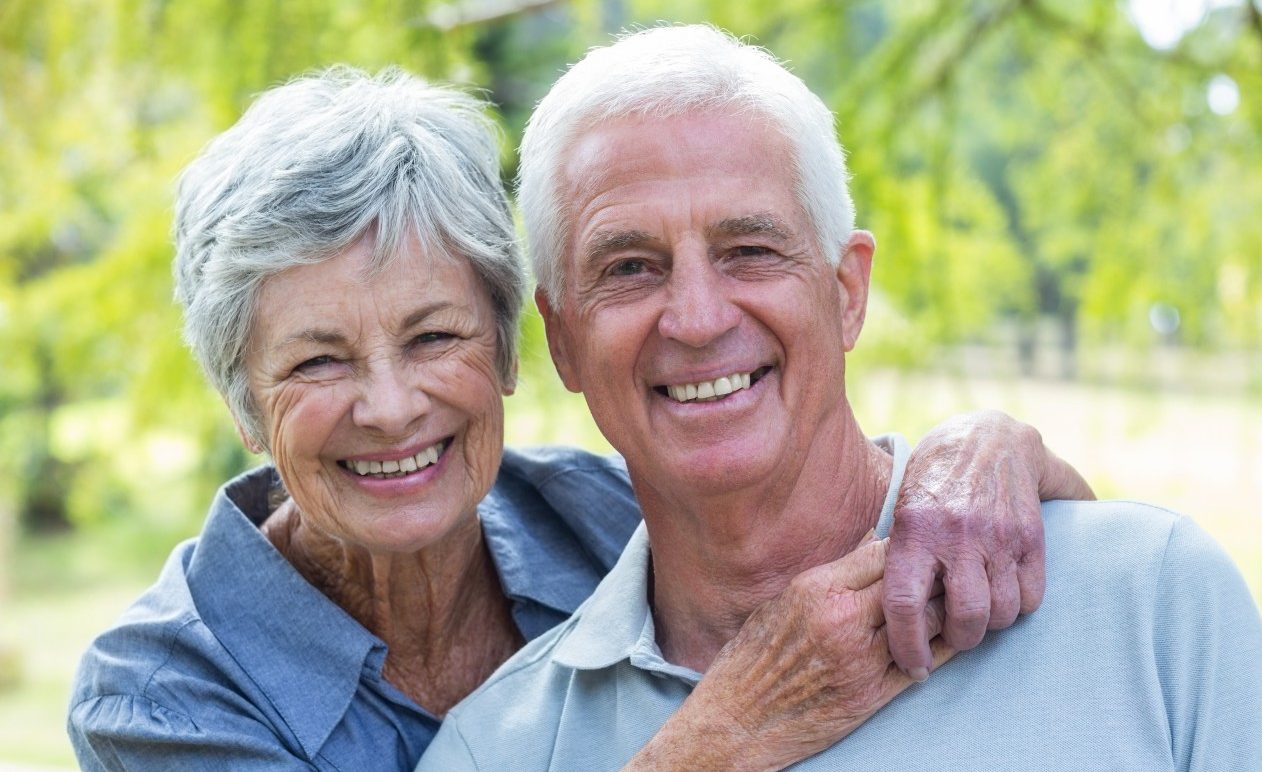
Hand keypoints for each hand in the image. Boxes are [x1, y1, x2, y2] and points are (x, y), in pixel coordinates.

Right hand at [626, 538, 953, 770]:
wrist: (738, 719)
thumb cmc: (753, 657)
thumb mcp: (782, 601)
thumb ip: (830, 574)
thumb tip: (870, 542)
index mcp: (817, 590)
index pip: (882, 552)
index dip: (906, 547)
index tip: (917, 547)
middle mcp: (842, 620)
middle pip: (910, 584)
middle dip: (931, 576)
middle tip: (946, 571)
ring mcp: (861, 660)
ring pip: (926, 623)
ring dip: (942, 612)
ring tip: (951, 603)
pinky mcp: (872, 695)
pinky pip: (924, 664)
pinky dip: (940, 649)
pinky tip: (946, 641)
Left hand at [882, 409, 1093, 678]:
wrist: (987, 437)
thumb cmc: (931, 484)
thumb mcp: (900, 512)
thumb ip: (895, 560)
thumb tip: (878, 621)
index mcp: (914, 531)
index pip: (905, 604)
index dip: (907, 646)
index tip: (912, 666)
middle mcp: (958, 535)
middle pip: (965, 619)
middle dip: (958, 640)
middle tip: (950, 635)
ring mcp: (999, 536)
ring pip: (1002, 613)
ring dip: (989, 624)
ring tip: (975, 609)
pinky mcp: (1031, 536)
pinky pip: (1031, 597)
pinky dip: (1018, 606)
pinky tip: (1002, 591)